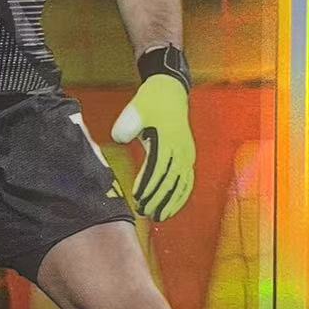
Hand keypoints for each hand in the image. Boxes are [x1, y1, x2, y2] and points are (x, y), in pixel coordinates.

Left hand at [112, 74, 195, 220]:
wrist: (171, 91)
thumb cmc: (150, 101)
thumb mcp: (136, 108)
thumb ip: (127, 124)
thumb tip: (119, 138)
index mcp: (168, 139)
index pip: (158, 168)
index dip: (149, 185)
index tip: (137, 198)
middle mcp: (181, 149)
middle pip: (170, 180)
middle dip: (157, 199)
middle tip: (143, 213)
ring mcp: (187, 154)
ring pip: (182, 184)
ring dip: (171, 202)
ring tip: (159, 217)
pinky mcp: (189, 156)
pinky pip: (188, 181)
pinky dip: (181, 196)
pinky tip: (173, 208)